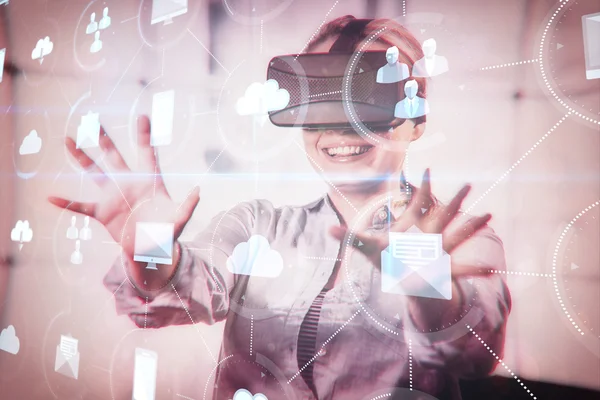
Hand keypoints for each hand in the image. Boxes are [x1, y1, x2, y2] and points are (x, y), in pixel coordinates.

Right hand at [48, 116, 199, 288]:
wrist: (150, 250)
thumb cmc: (167, 233)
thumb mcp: (180, 219)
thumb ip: (188, 206)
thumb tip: (198, 191)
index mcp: (150, 182)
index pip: (148, 154)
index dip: (144, 136)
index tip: (143, 116)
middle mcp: (129, 184)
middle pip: (115, 157)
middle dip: (105, 140)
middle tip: (94, 120)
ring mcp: (113, 197)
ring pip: (95, 172)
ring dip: (82, 157)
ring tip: (68, 140)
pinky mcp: (103, 213)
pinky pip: (81, 206)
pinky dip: (67, 203)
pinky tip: (51, 197)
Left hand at [330, 168, 491, 278]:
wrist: (401, 277)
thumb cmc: (386, 259)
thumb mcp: (367, 248)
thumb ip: (350, 238)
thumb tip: (328, 229)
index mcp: (411, 226)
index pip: (417, 202)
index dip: (422, 186)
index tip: (427, 168)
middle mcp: (428, 234)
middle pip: (443, 214)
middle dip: (455, 200)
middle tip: (469, 184)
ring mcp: (438, 251)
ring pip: (457, 235)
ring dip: (472, 226)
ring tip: (490, 215)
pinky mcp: (443, 270)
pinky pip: (462, 270)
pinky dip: (476, 272)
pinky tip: (493, 273)